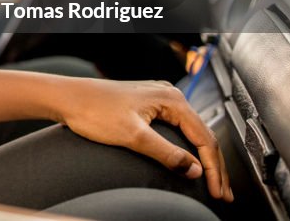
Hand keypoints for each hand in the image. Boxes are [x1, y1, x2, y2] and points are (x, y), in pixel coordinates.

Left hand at [60, 78, 232, 200]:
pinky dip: (187, 149)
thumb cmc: (93, 110)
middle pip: (202, 136)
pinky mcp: (147, 107)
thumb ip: (166, 153)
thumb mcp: (133, 135)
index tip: (217, 192)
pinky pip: (177, 130)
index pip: (205, 139)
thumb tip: (195, 170)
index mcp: (171, 99)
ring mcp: (158, 100)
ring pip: (191, 134)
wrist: (66, 97)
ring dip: (202, 159)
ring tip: (212, 183)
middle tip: (222, 194)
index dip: (214, 169)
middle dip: (214, 167)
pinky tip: (189, 162)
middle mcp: (168, 96)